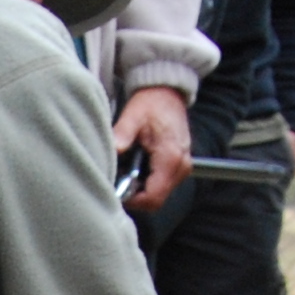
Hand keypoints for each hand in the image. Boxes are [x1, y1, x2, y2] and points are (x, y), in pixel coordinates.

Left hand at [114, 87, 192, 210]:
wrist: (167, 94)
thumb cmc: (151, 104)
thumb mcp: (133, 116)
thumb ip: (122, 135)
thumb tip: (113, 150)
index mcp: (171, 158)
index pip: (153, 197)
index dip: (132, 200)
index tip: (116, 190)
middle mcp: (181, 166)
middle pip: (155, 200)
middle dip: (134, 195)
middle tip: (118, 179)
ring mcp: (182, 168)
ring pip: (158, 195)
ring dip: (140, 189)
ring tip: (126, 170)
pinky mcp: (178, 167)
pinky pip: (161, 185)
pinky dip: (146, 182)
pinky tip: (135, 167)